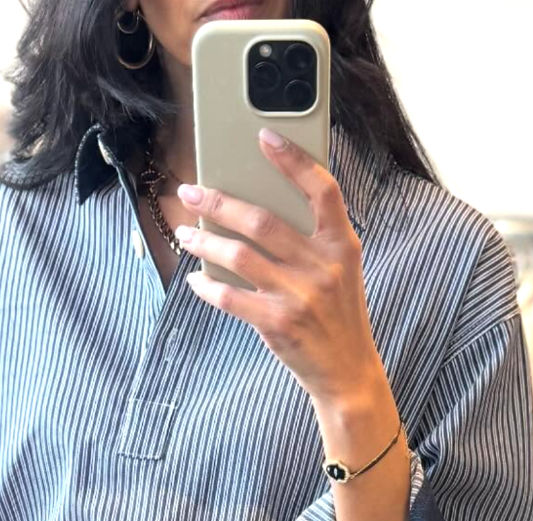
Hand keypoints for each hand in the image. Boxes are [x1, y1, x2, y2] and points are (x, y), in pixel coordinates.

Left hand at [174, 128, 387, 413]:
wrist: (347, 371)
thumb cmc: (337, 315)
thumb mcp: (341, 271)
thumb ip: (311, 241)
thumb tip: (256, 209)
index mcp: (341, 244)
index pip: (322, 189)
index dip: (293, 160)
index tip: (264, 137)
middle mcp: (322, 266)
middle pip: (262, 220)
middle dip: (219, 202)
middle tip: (190, 192)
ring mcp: (300, 295)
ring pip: (240, 256)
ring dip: (205, 242)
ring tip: (185, 234)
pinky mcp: (279, 323)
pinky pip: (231, 297)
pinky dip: (208, 287)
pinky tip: (196, 280)